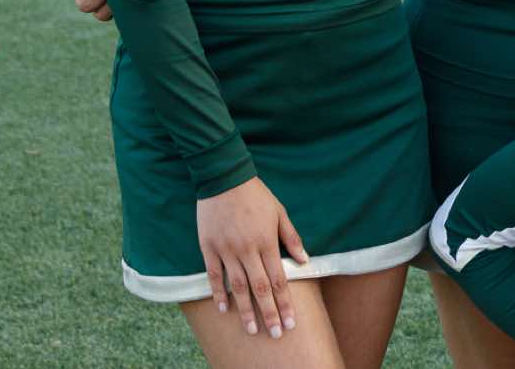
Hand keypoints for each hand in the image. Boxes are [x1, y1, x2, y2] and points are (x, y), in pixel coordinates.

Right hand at [198, 177, 308, 337]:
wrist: (224, 179)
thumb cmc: (256, 195)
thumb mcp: (279, 212)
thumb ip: (291, 237)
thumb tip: (305, 260)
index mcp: (267, 242)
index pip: (279, 279)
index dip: (285, 302)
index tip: (290, 321)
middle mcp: (247, 250)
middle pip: (260, 288)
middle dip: (269, 313)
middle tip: (275, 334)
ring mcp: (226, 250)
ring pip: (236, 287)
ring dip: (245, 310)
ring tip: (251, 329)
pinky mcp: (209, 248)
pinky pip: (213, 275)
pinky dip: (218, 293)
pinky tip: (224, 309)